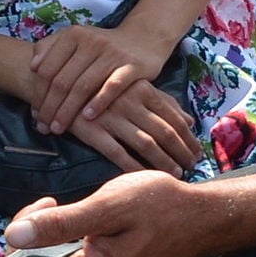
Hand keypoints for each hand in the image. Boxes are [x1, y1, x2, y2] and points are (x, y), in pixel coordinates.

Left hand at [5, 173, 211, 256]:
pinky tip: (83, 222)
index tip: (49, 201)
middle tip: (57, 201)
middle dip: (36, 233)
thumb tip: (14, 234)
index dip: (27, 231)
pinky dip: (63, 241)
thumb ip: (62, 222)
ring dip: (50, 235)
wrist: (198, 218)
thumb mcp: (110, 206)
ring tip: (75, 210)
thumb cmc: (161, 207)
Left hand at [29, 24, 167, 133]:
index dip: (38, 94)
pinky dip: (98, 102)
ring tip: (59, 128)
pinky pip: (112, 87)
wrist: (142, 39)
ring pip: (83, 86)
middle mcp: (91, 41)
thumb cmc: (101, 47)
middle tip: (44, 127)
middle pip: (62, 80)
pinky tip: (88, 117)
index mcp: (73, 35)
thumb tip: (33, 66)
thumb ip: (50, 48)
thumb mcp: (76, 40)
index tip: (35, 114)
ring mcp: (112, 53)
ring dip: (68, 111)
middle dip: (50, 107)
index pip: (46, 69)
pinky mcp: (131, 65)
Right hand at [64, 79, 201, 174]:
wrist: (57, 80)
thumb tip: (189, 120)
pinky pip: (116, 152)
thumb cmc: (101, 85)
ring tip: (176, 174)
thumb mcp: (135, 86)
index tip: (198, 152)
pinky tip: (143, 176)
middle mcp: (131, 102)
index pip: (173, 117)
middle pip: (164, 132)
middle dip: (182, 151)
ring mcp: (112, 116)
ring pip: (146, 143)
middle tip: (193, 167)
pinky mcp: (92, 130)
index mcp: (143, 90)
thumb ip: (163, 102)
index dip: (188, 137)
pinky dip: (132, 165)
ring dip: (163, 161)